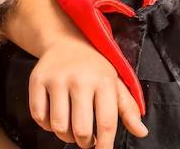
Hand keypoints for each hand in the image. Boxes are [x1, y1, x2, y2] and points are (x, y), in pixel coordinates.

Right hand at [28, 37, 147, 148]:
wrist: (66, 40)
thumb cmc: (94, 67)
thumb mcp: (115, 83)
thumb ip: (128, 109)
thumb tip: (142, 132)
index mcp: (103, 80)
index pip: (106, 122)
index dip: (105, 145)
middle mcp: (80, 79)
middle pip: (81, 129)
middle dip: (85, 142)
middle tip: (87, 139)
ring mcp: (57, 79)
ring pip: (58, 126)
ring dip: (65, 136)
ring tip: (71, 128)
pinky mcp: (37, 80)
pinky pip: (38, 116)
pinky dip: (46, 125)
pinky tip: (54, 117)